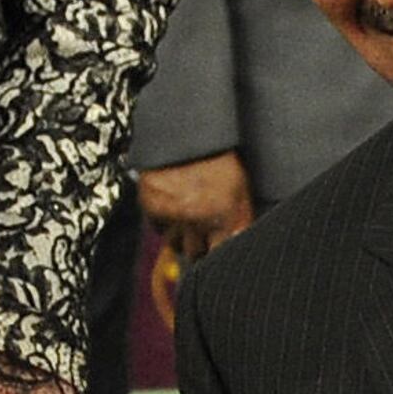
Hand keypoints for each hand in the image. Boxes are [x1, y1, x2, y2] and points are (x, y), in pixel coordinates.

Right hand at [137, 151, 253, 263]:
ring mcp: (171, 215)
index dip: (216, 258)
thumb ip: (241, 221)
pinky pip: (157, 228)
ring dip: (180, 238)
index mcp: (221, 220)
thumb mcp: (241, 191)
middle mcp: (195, 222)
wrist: (187, 135)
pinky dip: (164, 222)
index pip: (217, 257)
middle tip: (202, 235)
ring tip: (188, 220)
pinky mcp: (151, 205)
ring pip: (174, 244)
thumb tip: (238, 246)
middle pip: (193, 254)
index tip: (214, 255)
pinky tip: (173, 207)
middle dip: (198, 248)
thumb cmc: (220, 161)